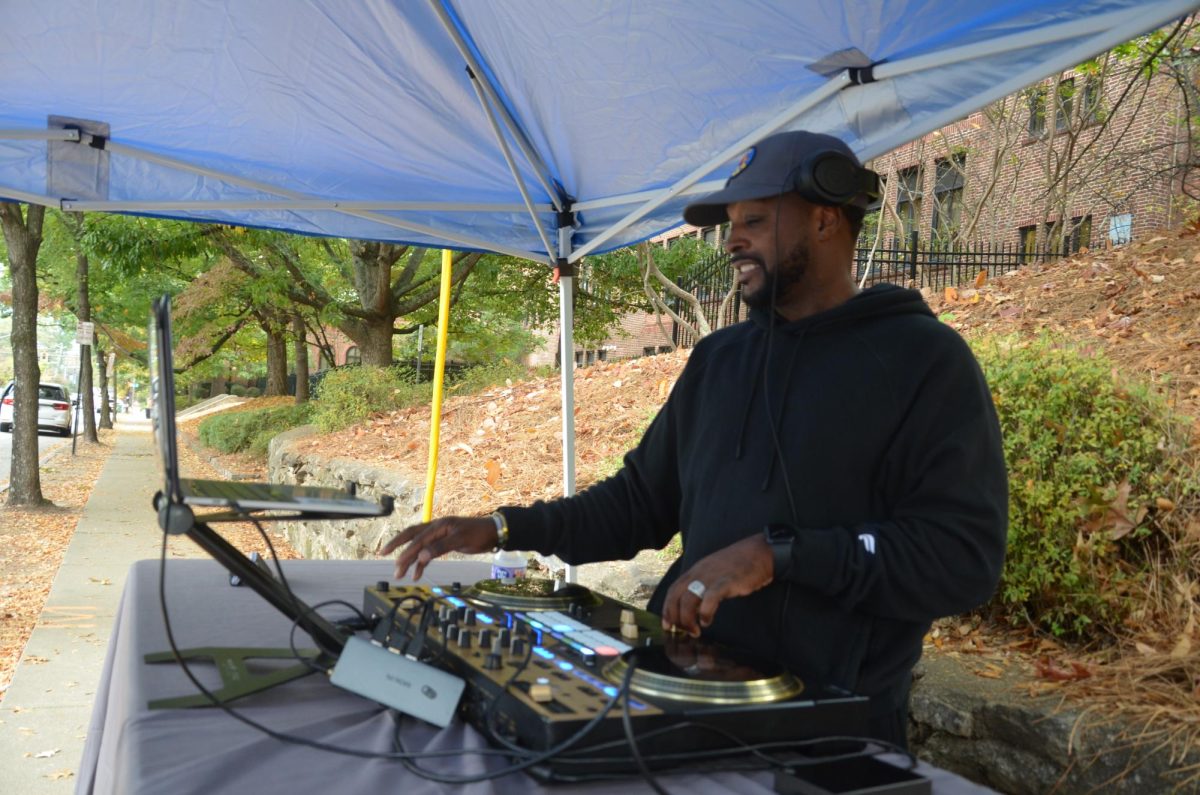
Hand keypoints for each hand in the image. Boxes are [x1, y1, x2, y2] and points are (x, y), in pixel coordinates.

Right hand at [378, 516, 496, 580]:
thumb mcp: (460, 540)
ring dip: (410, 560)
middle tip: (386, 559)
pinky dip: (422, 563)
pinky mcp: (444, 543)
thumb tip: (421, 556)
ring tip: (400, 574)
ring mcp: (439, 536)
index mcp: (438, 525)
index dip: (402, 547)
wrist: (493, 532)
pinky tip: (417, 574)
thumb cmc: (479, 534)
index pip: (416, 537)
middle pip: (412, 539)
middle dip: (399, 549)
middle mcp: (436, 529)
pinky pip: (428, 553)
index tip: (392, 558)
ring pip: (419, 548)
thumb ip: (440, 548)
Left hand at [659, 533, 773, 637]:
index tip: (667, 624)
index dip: (667, 608)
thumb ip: (703, 584)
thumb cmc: (739, 564)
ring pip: (689, 599)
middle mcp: (699, 572)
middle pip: (676, 596)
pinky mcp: (726, 582)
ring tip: (695, 631)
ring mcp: (712, 577)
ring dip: (687, 619)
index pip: (673, 589)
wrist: (759, 553)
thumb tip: (694, 604)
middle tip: (680, 631)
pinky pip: (709, 598)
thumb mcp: (714, 571)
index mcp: (696, 570)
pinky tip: (707, 621)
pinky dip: (705, 612)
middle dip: (674, 616)